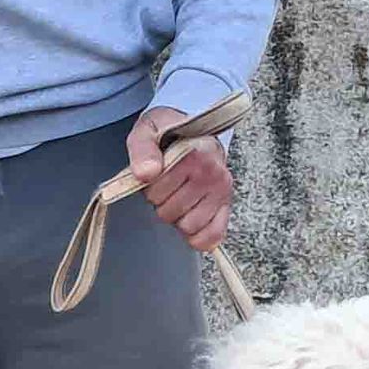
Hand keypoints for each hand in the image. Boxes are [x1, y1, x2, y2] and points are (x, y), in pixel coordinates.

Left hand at [127, 106, 232, 252]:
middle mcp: (213, 172)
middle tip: (168, 187)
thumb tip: (145, 173)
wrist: (195, 133)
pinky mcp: (227, 207)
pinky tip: (191, 220)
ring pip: (188, 227)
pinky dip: (198, 236)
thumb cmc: (170, 135)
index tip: (156, 175)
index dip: (149, 188)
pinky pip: (211, 237)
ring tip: (180, 197)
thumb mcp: (148, 130)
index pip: (157, 193)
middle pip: (170, 213)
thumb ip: (142, 149)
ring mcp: (222, 192)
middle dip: (162, 204)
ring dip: (178, 218)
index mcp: (194, 153)